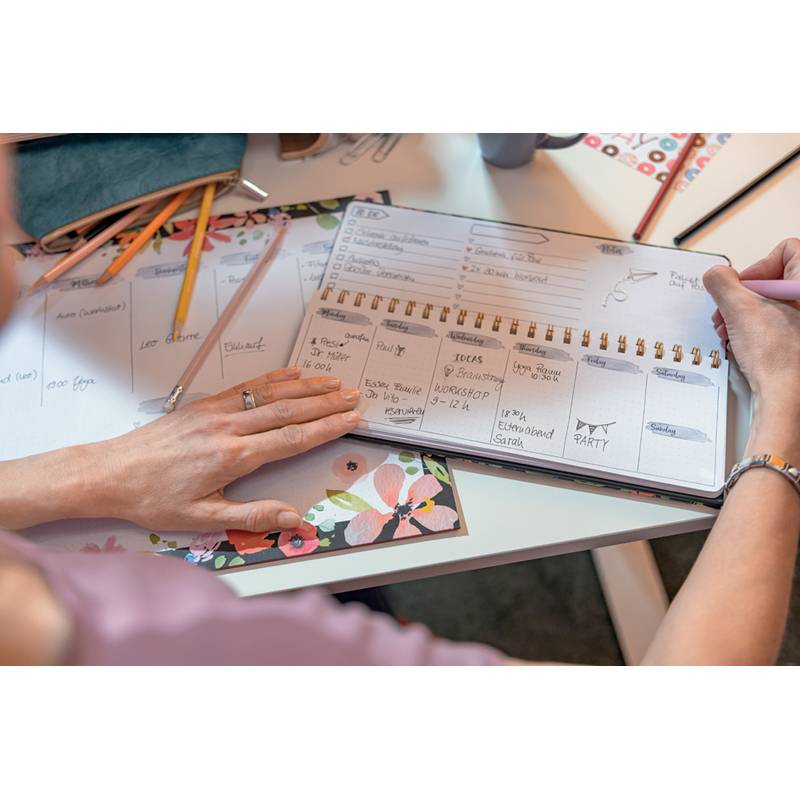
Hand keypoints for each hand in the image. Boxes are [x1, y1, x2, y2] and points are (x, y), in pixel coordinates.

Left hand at [0, 367, 360, 532]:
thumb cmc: (155, 499)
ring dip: (306, 387)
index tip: (352, 419)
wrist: (110, 472)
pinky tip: (292, 373)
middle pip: (289, 410)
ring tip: (334, 381)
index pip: (292, 438)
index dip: (326, 428)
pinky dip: (273, 378)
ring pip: (271, 394)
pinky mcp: (204, 404)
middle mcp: (230, 427)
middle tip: (355, 395)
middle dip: (326, 403)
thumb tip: (295, 519)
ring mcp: (217, 411)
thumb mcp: (203, 518)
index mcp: (234, 456)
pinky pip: (246, 386)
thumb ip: (253, 515)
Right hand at [704, 238, 799, 459]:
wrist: (787, 395)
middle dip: (743, 297)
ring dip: (745, 316)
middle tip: (729, 313)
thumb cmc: (778, 356)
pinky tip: (744, 344)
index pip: (786, 250)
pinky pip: (779, 322)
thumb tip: (716, 274)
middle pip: (775, 278)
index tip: (743, 288)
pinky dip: (757, 330)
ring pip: (774, 302)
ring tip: (732, 332)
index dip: (757, 268)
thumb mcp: (738, 309)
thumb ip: (722, 283)